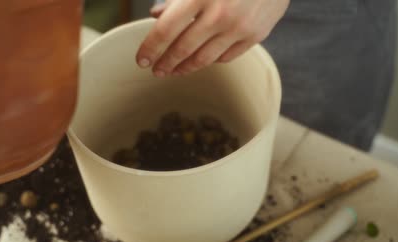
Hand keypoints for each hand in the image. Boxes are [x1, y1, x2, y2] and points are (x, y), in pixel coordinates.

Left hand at [136, 0, 289, 76]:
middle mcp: (220, 15)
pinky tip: (200, 61)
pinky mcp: (256, 35)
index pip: (166, 30)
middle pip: (183, 49)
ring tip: (174, 71)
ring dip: (185, 68)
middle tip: (156, 71)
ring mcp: (240, 28)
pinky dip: (211, 61)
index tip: (141, 60)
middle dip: (165, 63)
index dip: (150, 47)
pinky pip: (226, 57)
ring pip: (205, 58)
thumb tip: (156, 16)